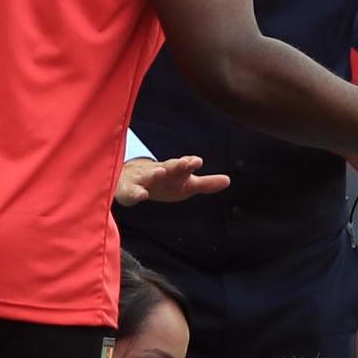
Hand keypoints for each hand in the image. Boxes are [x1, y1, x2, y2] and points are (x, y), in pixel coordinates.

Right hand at [114, 155, 229, 206]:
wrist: (130, 180)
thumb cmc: (164, 183)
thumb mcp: (186, 184)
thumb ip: (206, 183)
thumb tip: (228, 180)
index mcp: (174, 171)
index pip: (183, 165)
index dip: (189, 163)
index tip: (197, 161)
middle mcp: (159, 172)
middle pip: (168, 167)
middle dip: (176, 165)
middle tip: (186, 163)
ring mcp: (142, 180)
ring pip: (148, 176)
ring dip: (154, 174)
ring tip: (160, 172)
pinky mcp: (128, 190)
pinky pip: (131, 192)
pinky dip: (135, 193)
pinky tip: (141, 195)